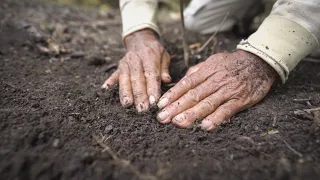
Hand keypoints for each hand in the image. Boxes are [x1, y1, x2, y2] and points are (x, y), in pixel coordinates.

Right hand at [102, 29, 170, 111]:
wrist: (140, 38)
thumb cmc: (154, 51)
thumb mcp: (164, 56)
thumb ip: (164, 69)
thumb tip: (166, 80)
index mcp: (149, 56)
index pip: (151, 75)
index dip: (152, 89)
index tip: (154, 102)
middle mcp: (135, 60)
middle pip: (137, 79)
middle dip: (139, 95)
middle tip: (142, 109)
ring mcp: (125, 63)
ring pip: (125, 79)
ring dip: (126, 93)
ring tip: (127, 105)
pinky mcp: (118, 67)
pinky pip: (114, 75)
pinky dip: (109, 82)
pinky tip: (105, 89)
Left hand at [156, 50, 276, 129]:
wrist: (259, 62)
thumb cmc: (232, 64)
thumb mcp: (212, 61)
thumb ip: (197, 72)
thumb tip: (182, 81)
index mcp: (207, 71)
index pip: (186, 84)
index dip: (173, 95)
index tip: (160, 105)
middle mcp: (215, 81)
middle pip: (193, 95)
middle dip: (176, 107)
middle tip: (162, 118)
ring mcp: (227, 91)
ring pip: (207, 104)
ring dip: (191, 114)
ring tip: (177, 123)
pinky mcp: (239, 100)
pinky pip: (226, 111)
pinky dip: (216, 119)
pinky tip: (205, 127)